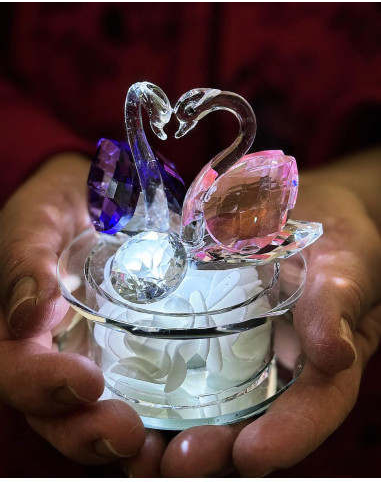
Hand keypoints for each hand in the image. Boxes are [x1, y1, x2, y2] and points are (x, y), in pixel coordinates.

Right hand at [0, 154, 158, 473]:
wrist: (92, 200)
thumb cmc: (55, 209)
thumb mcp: (36, 224)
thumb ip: (28, 261)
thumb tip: (31, 312)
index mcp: (20, 330)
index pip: (17, 371)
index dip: (42, 385)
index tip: (84, 381)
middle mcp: (55, 354)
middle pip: (58, 412)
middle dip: (87, 431)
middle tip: (127, 435)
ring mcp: (95, 355)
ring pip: (100, 412)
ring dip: (127, 439)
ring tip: (163, 449)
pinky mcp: (132, 350)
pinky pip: (144, 389)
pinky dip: (164, 414)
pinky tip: (193, 422)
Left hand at [157, 176, 380, 476]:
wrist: (305, 214)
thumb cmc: (334, 239)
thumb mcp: (344, 265)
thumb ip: (338, 302)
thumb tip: (333, 353)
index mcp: (323, 361)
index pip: (314, 408)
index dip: (288, 437)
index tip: (252, 455)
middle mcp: (280, 370)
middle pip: (253, 424)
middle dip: (216, 451)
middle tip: (176, 463)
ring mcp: (241, 354)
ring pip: (212, 409)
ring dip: (175, 435)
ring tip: (139, 448)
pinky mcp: (208, 334)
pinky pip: (183, 367)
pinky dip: (154, 390)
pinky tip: (122, 397)